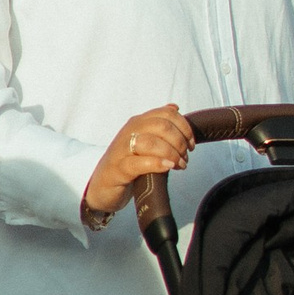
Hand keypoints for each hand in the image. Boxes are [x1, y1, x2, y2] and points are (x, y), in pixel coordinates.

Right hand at [84, 103, 192, 221]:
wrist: (103, 186)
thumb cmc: (127, 163)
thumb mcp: (144, 140)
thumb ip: (158, 125)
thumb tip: (174, 107)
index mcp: (138, 122)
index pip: (166, 114)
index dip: (184, 127)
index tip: (191, 144)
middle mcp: (129, 132)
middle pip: (162, 126)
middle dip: (180, 141)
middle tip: (185, 157)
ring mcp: (122, 150)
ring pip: (151, 142)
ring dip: (171, 154)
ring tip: (179, 165)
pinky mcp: (119, 169)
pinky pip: (139, 163)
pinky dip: (157, 163)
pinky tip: (167, 167)